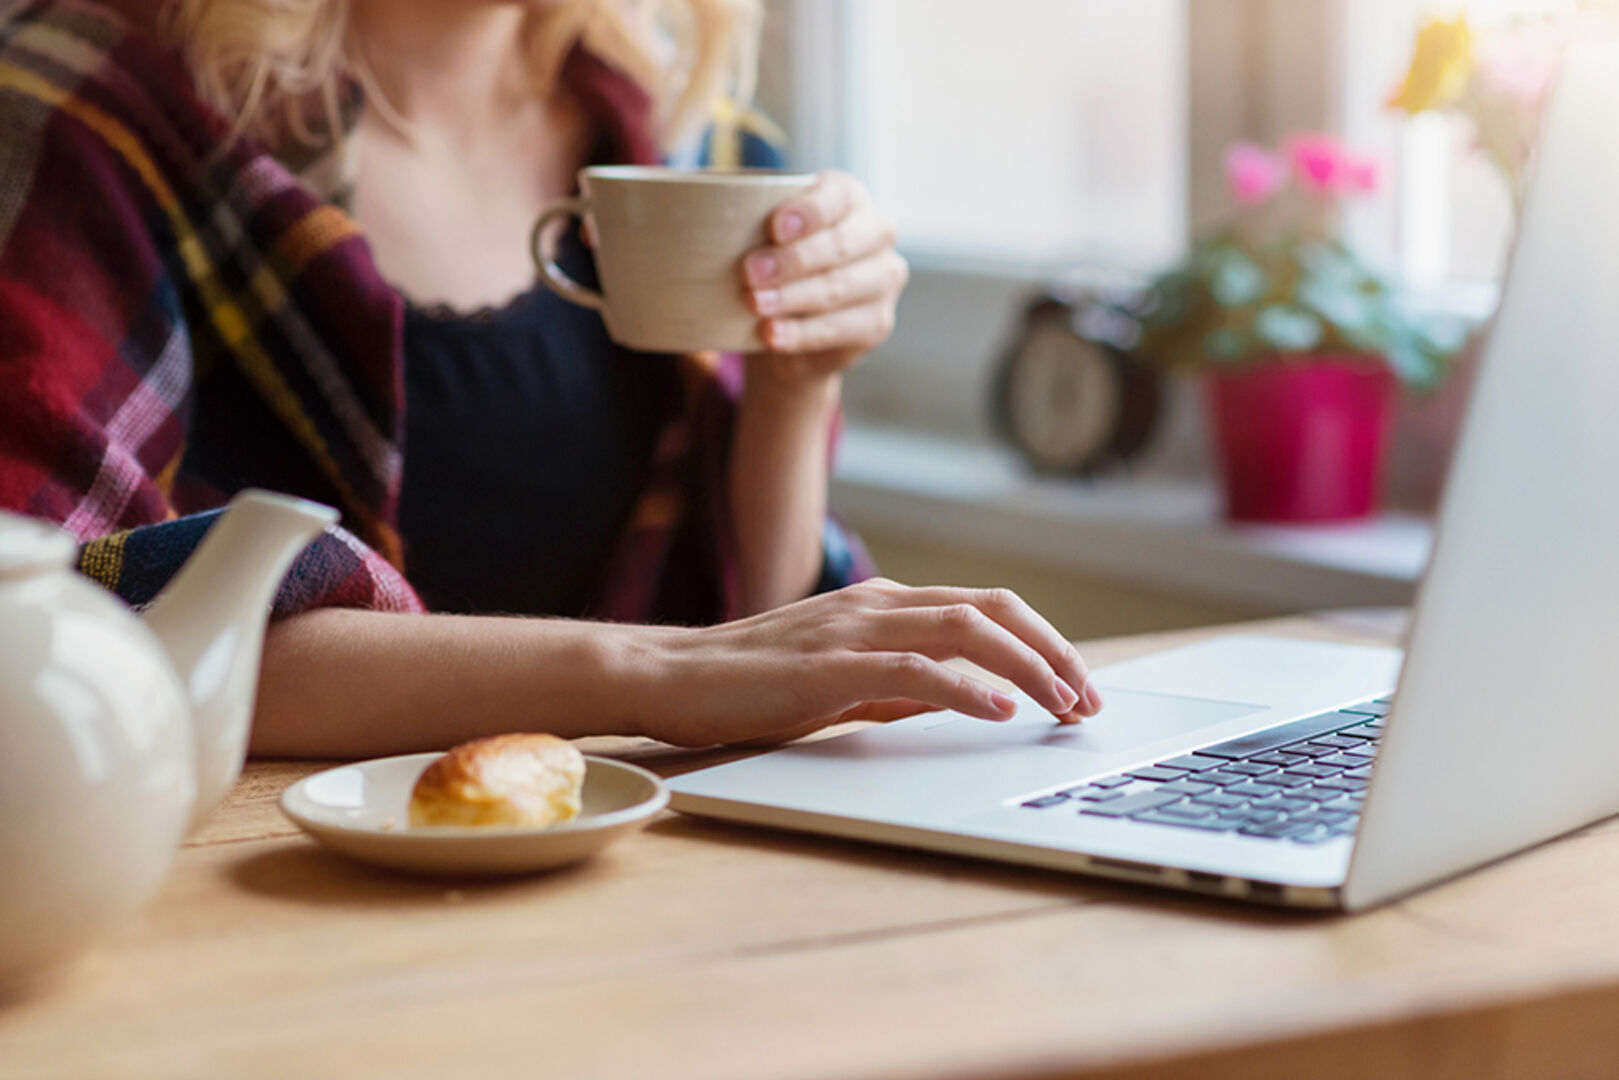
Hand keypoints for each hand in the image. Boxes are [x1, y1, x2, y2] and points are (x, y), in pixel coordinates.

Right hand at [634, 579, 1103, 747]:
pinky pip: (914, 669)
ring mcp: (854, 628)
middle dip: (1054, 650)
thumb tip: (966, 699)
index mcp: (883, 605)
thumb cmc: (749, 683)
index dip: (1042, 642)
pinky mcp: (830, 665)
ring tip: (1062, 705)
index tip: (1076, 686)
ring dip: (1027, 666)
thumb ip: (900, 683)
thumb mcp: (842, 680)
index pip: (983, 609)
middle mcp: (877, 604)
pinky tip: (1000, 710)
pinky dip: (966, 687)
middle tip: (1089, 698)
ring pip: (965, 629)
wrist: (669, 676)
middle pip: (991, 609)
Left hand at [740, 171, 908, 380]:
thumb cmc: (773, 264)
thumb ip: (747, 218)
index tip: (773, 228)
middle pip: (838, 245)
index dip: (808, 212)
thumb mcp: (761, 235)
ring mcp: (883, 279)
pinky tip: (771, 335)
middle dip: (791, 260)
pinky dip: (800, 334)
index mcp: (850, 197)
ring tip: (753, 304)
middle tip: (748, 273)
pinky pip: (839, 329)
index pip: (837, 197)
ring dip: (791, 297)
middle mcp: (877, 233)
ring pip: (838, 287)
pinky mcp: (877, 323)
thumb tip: (701, 212)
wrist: (790, 328)